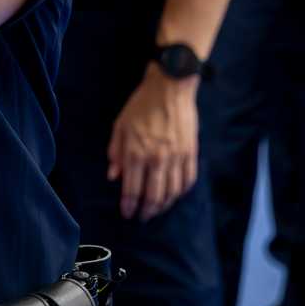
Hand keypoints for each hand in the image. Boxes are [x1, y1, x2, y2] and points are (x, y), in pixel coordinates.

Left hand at [107, 63, 198, 221]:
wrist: (171, 87)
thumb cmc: (142, 105)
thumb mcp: (120, 125)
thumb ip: (116, 152)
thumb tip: (113, 176)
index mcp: (136, 152)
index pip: (132, 189)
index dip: (129, 205)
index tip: (127, 214)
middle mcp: (156, 159)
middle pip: (153, 197)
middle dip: (146, 212)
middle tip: (142, 217)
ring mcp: (176, 158)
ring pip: (172, 193)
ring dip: (164, 206)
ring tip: (157, 210)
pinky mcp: (191, 153)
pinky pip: (187, 181)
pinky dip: (180, 193)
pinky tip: (174, 195)